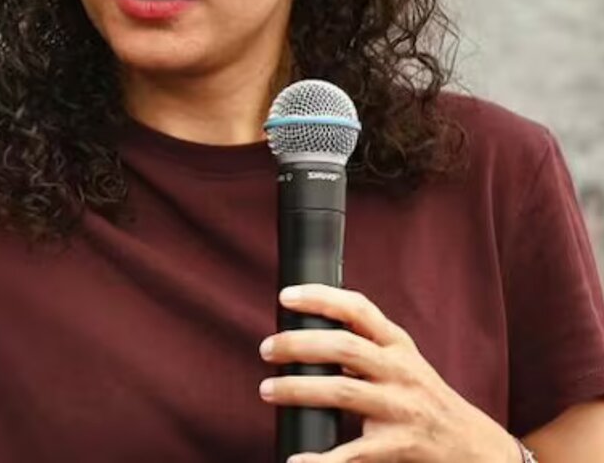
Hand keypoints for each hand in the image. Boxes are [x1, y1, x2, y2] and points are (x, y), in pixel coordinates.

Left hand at [260, 285, 518, 462]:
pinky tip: (297, 460)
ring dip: (298, 390)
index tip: (286, 297)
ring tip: (267, 390)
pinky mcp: (401, 446)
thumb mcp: (404, 363)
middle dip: (299, 345)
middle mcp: (402, 372)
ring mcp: (403, 409)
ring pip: (343, 392)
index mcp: (399, 347)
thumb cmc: (426, 401)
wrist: (477, 449)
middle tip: (266, 349)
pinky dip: (323, 458)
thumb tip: (303, 338)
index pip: (359, 310)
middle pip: (344, 348)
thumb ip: (365, 347)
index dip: (322, 298)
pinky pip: (355, 452)